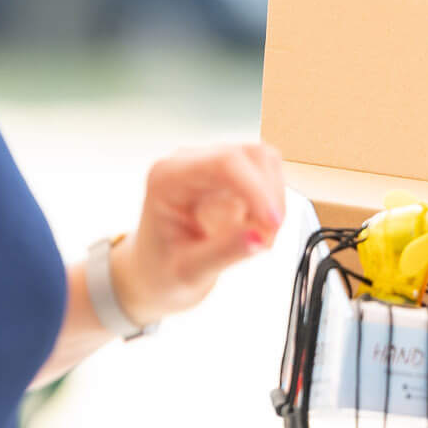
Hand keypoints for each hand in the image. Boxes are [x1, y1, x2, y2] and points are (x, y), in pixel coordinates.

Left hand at [111, 142, 285, 326]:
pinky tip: (255, 230)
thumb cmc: (160, 270)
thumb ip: (223, 253)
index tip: (273, 223)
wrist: (154, 272)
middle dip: (268, 197)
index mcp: (167, 179)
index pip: (225, 164)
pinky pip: (266, 177)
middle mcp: (189, 163)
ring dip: (273, 200)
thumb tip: (259, 238)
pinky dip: (271, 204)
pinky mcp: (230, 175)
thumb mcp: (188, 272)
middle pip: (251, 156)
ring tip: (260, 238)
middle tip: (266, 241)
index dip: (257, 190)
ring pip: (265, 162)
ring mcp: (212, 165)